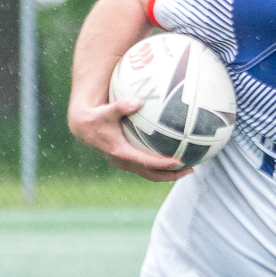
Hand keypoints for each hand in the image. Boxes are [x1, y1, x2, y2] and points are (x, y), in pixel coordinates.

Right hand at [67, 97, 192, 181]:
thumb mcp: (107, 111)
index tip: (178, 162)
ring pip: (150, 174)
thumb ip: (121, 106)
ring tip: (188, 168)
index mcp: (120, 151)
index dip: (162, 164)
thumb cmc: (97, 117)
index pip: (145, 162)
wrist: (84, 127)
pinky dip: (161, 167)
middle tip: (191, 170)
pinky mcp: (127, 160)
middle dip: (171, 175)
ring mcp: (125, 163)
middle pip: (151, 174)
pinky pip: (147, 168)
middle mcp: (123, 161)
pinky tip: (174, 159)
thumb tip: (137, 102)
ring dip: (168, 174)